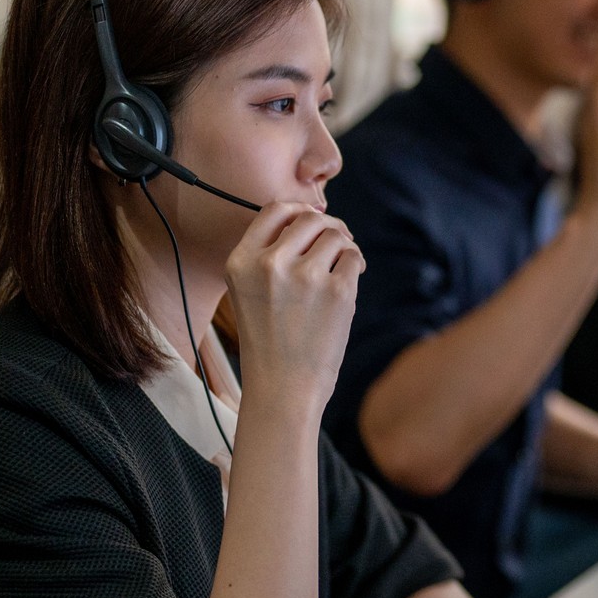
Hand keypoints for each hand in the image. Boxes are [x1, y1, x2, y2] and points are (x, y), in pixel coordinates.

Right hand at [224, 202, 365, 400]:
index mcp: (241, 262)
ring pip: (336, 235)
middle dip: (328, 227)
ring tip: (341, 268)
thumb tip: (314, 216)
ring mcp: (305, 277)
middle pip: (310, 218)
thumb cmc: (269, 339)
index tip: (312, 221)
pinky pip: (354, 258)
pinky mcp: (337, 292)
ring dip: (344, 246)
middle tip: (338, 242)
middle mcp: (269, 264)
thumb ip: (270, 253)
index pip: (275, 209)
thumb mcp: (249, 291)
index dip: (299, 210)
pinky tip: (348, 284)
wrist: (282, 388)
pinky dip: (355, 266)